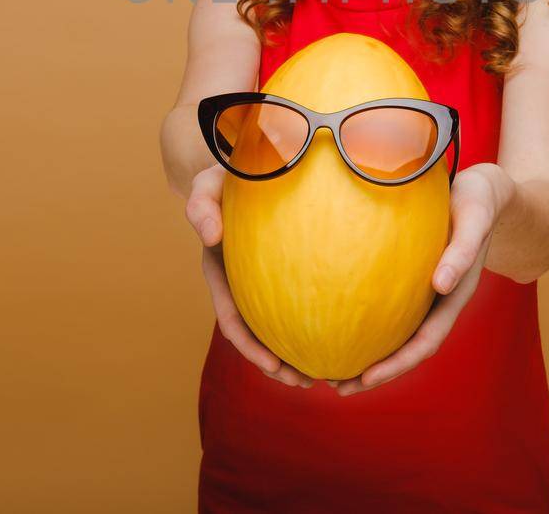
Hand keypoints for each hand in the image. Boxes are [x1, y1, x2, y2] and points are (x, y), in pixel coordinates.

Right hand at [185, 164, 313, 387]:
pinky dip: (319, 317)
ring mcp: (265, 280)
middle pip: (258, 334)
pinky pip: (305, 298)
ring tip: (329, 372)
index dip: (250, 347)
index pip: (233, 319)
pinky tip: (346, 327)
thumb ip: (202, 205)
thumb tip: (209, 234)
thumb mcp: (208, 185)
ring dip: (299, 351)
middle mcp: (242, 283)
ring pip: (283, 324)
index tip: (273, 366)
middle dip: (278, 363)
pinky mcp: (290, 270)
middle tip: (306, 381)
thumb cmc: (229, 177)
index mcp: (221, 273)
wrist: (251, 166)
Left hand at [334, 164, 514, 396]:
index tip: (366, 377)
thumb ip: (462, 251)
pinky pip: (387, 304)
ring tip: (328, 365)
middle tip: (337, 387)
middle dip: (375, 372)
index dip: (396, 364)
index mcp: (454, 297)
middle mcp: (438, 300)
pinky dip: (364, 318)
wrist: (486, 187)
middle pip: (405, 348)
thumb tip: (440, 285)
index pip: (425, 343)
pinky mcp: (412, 276)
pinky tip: (335, 314)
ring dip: (367, 351)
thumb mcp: (475, 220)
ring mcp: (425, 291)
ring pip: (394, 331)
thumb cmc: (479, 201)